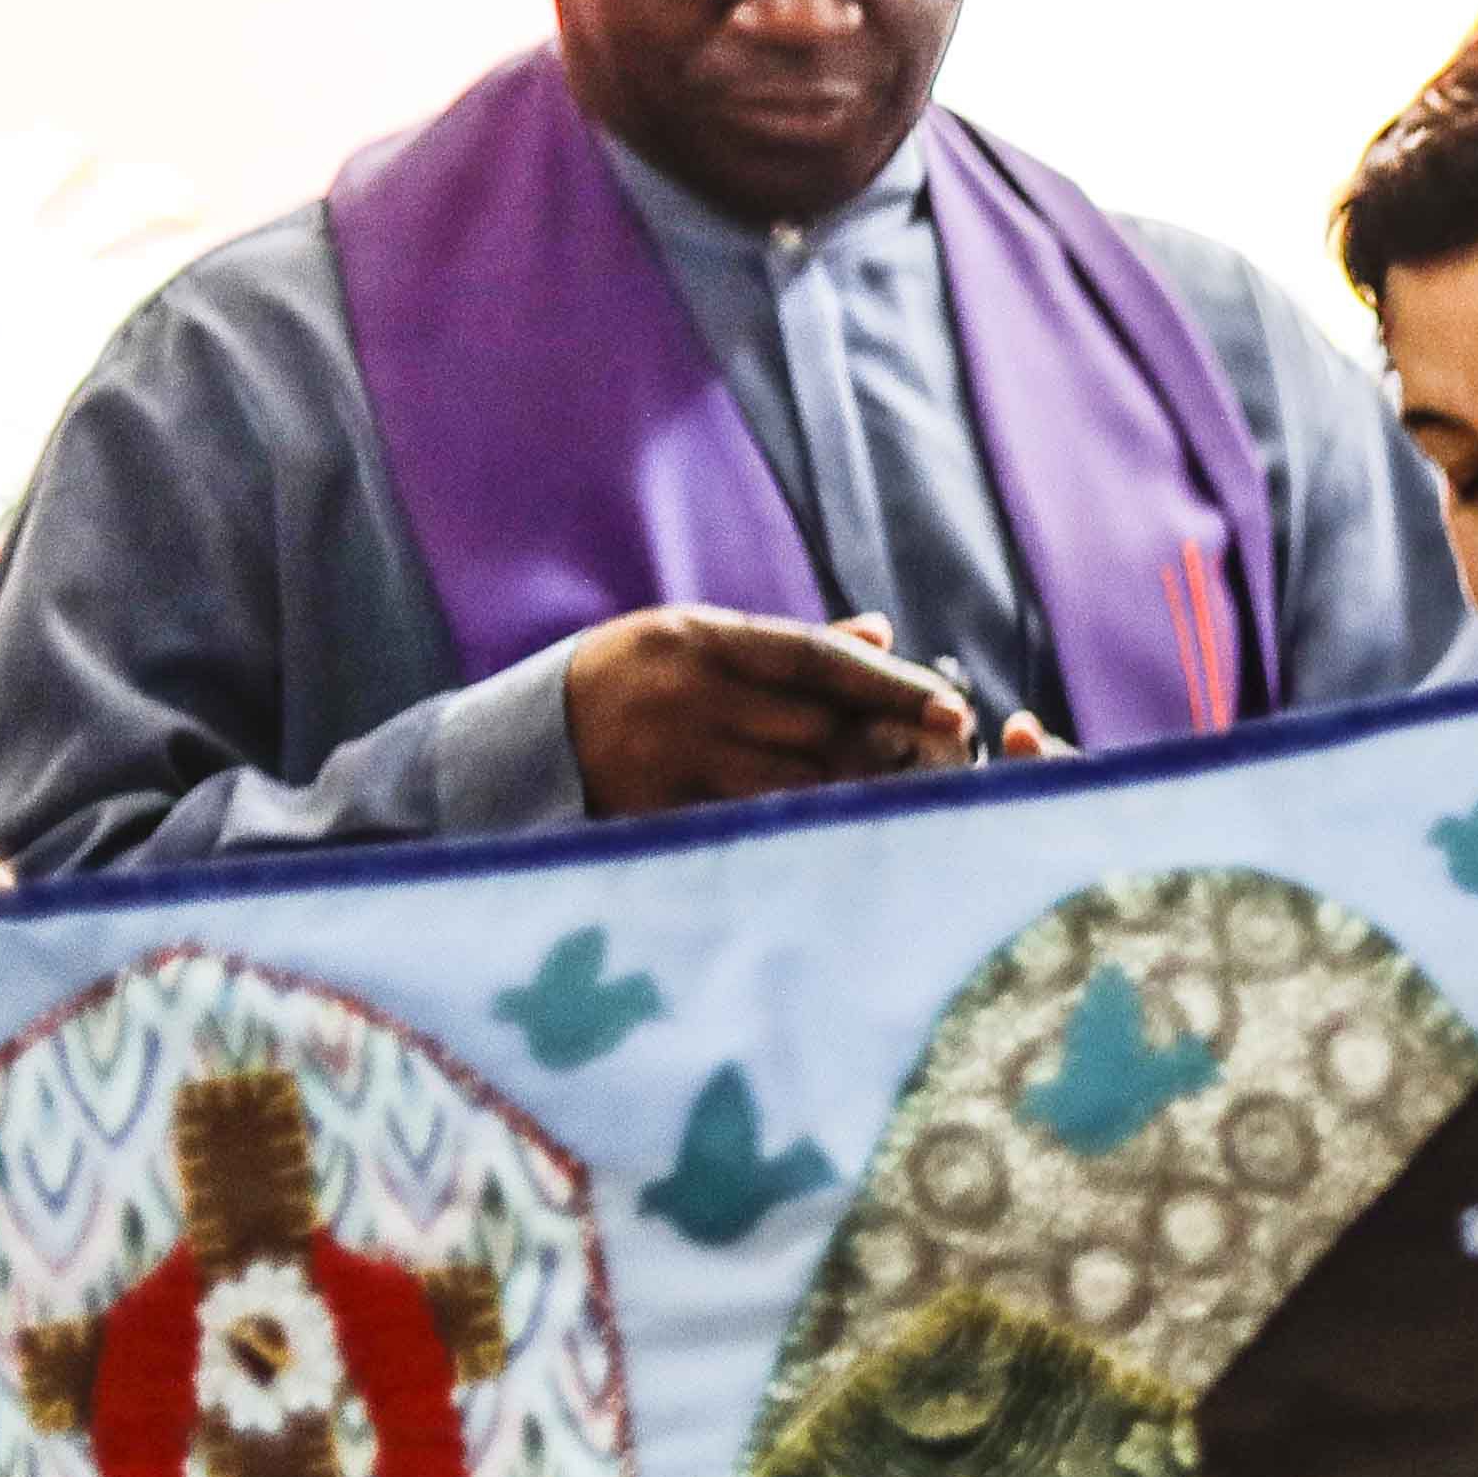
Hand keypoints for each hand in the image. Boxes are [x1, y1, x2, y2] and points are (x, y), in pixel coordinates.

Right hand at [559, 609, 974, 817]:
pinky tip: (856, 843)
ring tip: (925, 809)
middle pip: (817, 726)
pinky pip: (751, 828)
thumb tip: (882, 634)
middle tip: (957, 771)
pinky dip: (807, 835)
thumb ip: (787, 647)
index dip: (892, 685)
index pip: (817, 658)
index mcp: (700, 640)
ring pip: (794, 786)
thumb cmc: (632, 680)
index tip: (954, 710)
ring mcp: (669, 759)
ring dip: (863, 798)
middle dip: (893, 751)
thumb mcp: (694, 642)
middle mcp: (686, 696)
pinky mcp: (655, 814)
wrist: (520, 737)